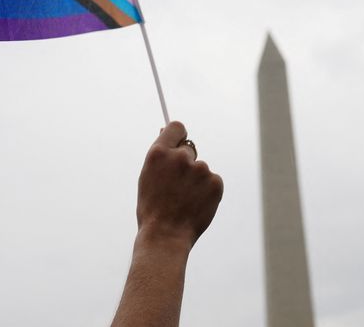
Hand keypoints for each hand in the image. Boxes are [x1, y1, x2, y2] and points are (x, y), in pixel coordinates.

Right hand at [136, 121, 223, 251]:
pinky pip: (213, 181)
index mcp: (159, 153)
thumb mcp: (148, 177)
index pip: (176, 127)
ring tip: (184, 201)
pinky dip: (207, 191)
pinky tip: (195, 204)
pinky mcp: (215, 182)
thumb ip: (160, 156)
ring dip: (196, 180)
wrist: (166, 236)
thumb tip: (165, 132)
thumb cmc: (152, 209)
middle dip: (185, 163)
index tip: (179, 142)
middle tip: (178, 186)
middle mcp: (180, 157)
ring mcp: (199, 169)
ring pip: (200, 169)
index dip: (178, 135)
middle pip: (189, 149)